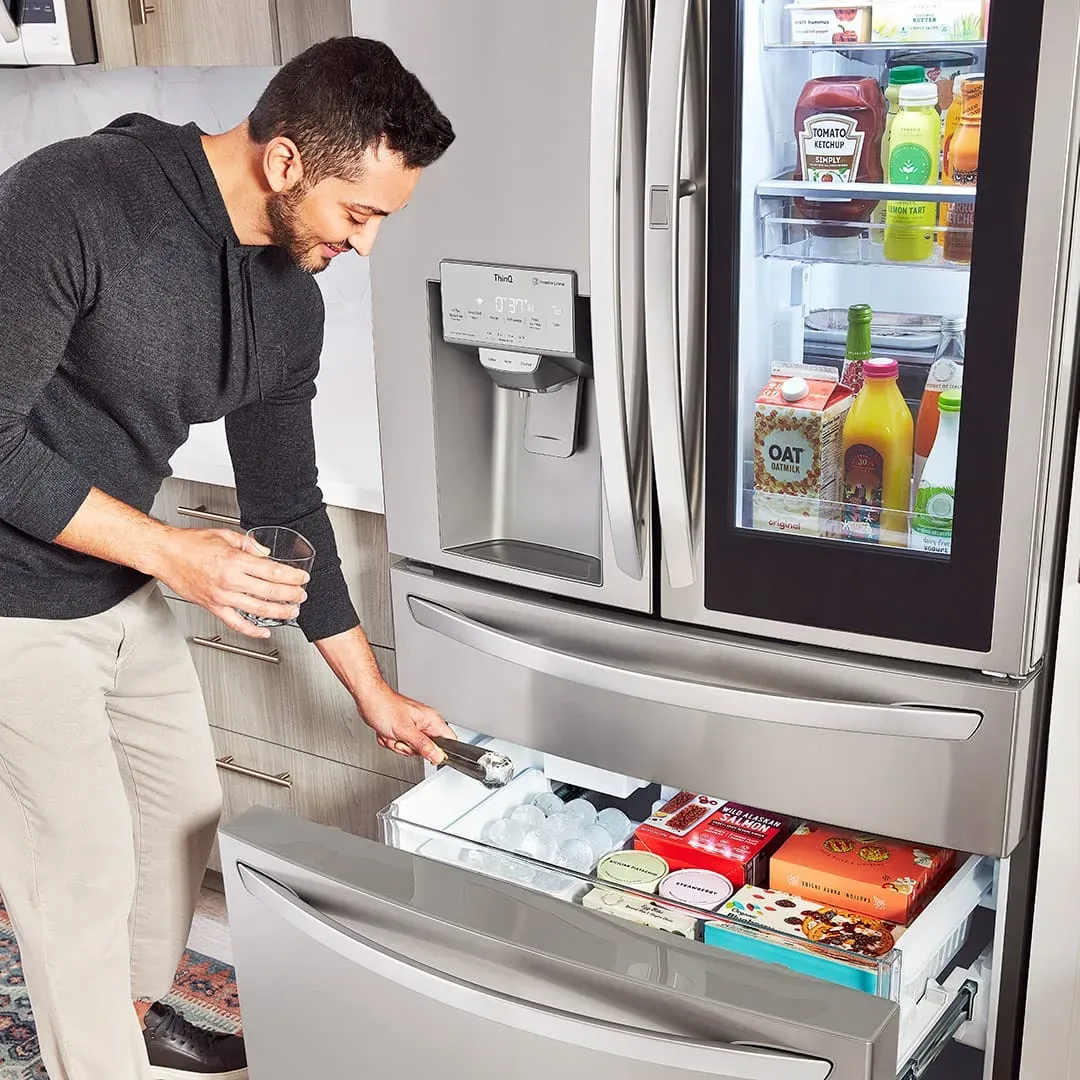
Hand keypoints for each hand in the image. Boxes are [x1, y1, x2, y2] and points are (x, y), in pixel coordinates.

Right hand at [149, 527, 308, 637]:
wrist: (164, 555)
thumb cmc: (189, 544)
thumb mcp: (224, 535)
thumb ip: (249, 544)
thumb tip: (266, 553)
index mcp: (234, 561)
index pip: (273, 571)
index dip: (292, 577)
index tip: (302, 577)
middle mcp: (229, 581)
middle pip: (270, 592)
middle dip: (291, 595)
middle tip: (302, 595)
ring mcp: (221, 596)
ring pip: (258, 609)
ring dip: (279, 612)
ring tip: (292, 612)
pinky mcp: (213, 607)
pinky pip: (236, 623)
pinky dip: (252, 630)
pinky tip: (265, 631)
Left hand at [357, 682, 453, 765]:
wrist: (368, 700)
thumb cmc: (384, 706)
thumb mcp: (405, 730)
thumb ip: (423, 745)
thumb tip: (438, 756)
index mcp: (432, 720)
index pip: (449, 740)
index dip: (441, 752)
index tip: (426, 753)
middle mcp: (425, 723)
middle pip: (427, 750)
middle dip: (409, 748)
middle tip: (402, 738)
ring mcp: (414, 728)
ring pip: (412, 750)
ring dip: (397, 745)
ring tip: (392, 732)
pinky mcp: (403, 731)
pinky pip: (401, 746)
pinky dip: (391, 742)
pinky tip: (388, 732)